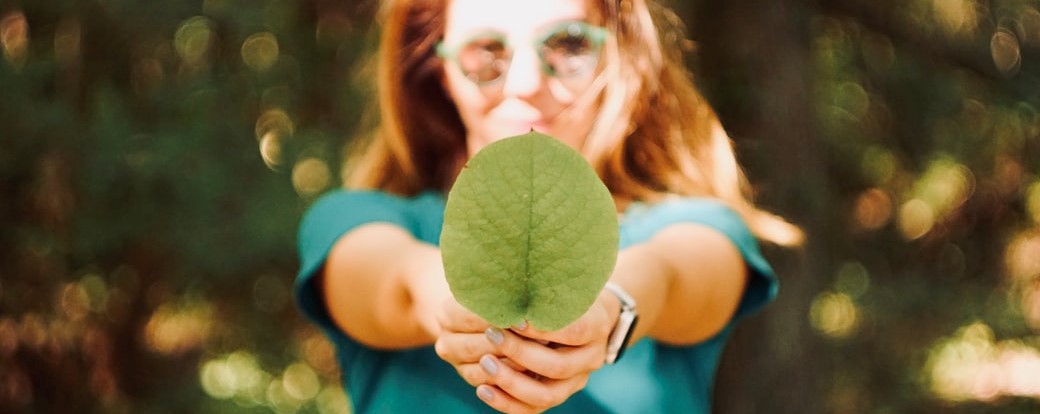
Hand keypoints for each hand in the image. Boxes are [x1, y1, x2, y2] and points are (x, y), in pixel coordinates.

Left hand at [435, 292, 619, 412]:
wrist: (590, 314)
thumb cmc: (568, 290)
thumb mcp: (565, 281)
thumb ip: (545, 285)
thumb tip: (509, 274)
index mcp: (597, 327)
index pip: (573, 331)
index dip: (541, 328)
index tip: (513, 318)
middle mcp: (591, 358)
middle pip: (556, 366)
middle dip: (520, 352)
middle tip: (491, 335)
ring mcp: (576, 381)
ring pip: (545, 395)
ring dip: (512, 381)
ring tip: (485, 363)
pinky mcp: (558, 393)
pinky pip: (533, 409)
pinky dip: (507, 402)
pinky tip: (483, 389)